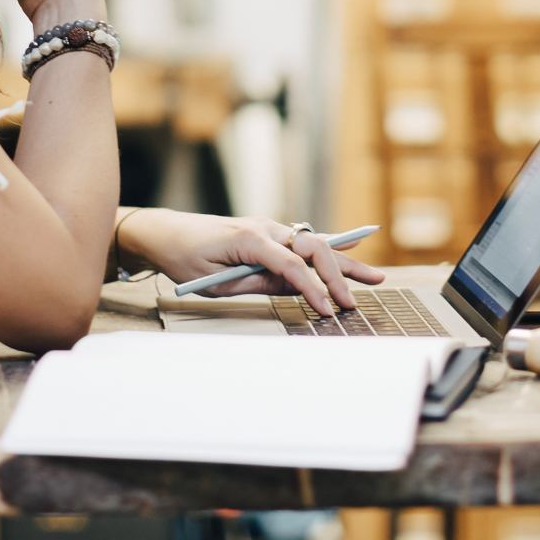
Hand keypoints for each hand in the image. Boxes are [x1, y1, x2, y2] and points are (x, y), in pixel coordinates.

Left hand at [118, 211, 385, 316]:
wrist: (165, 232)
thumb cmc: (185, 257)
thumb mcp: (216, 282)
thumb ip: (256, 283)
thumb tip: (291, 289)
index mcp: (250, 239)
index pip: (292, 266)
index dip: (313, 290)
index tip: (328, 311)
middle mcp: (265, 227)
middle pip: (312, 250)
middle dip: (338, 276)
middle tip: (354, 301)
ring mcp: (269, 228)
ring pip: (313, 245)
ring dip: (343, 262)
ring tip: (374, 276)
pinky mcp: (268, 234)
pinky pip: (303, 243)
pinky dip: (329, 249)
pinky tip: (353, 247)